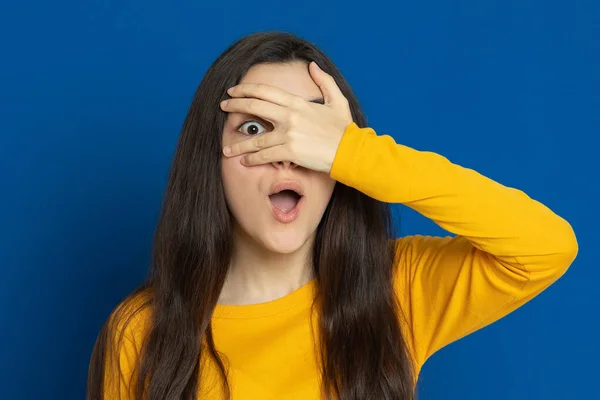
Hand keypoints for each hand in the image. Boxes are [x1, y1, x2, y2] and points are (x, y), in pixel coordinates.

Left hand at [220, 61, 353, 173]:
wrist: (351, 151)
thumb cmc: (344, 129)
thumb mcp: (337, 100)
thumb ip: (324, 81)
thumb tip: (313, 66)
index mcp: (297, 103)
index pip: (265, 91)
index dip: (246, 89)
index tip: (233, 91)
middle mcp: (290, 116)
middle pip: (254, 107)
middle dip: (235, 106)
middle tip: (222, 107)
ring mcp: (289, 134)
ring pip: (256, 138)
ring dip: (239, 143)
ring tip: (226, 148)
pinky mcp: (290, 152)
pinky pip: (265, 155)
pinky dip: (253, 159)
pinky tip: (244, 161)